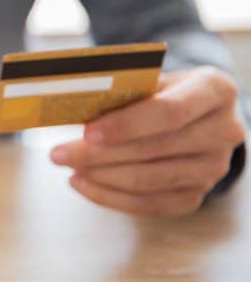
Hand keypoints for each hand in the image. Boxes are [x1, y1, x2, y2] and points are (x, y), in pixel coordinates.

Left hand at [50, 66, 244, 215]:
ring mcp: (213, 168)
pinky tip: (82, 183)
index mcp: (214, 90)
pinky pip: (149, 204)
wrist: (194, 113)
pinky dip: (110, 196)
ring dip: (99, 176)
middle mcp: (223, 131)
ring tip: (67, 166)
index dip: (126, 124)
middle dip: (98, 154)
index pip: (169, 112)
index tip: (87, 132)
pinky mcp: (196, 194)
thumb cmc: (162, 89)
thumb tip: (75, 106)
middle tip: (58, 154)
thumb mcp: (150, 77)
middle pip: (153, 149)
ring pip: (148, 180)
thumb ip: (123, 89)